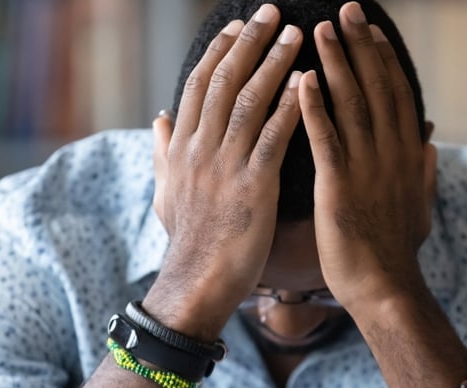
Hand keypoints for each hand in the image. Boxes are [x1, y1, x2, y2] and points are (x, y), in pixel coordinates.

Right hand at [145, 4, 303, 338]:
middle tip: (271, 12)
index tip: (237, 25)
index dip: (219, 51)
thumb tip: (158, 117)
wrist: (197, 281)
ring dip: (273, 63)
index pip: (198, 85)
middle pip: (223, 81)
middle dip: (249, 42)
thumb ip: (162, 151)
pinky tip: (308, 84)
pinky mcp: (252, 186)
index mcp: (181, 147)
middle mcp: (199, 149)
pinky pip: (272, 138)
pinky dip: (289, 107)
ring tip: (297, 35)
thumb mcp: (166, 192)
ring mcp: (225, 166)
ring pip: (248, 101)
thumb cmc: (188, 240)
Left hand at [298, 2, 437, 312]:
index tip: (371, 30)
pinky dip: (314, 108)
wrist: (385, 289)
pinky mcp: (339, 187)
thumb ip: (423, 172)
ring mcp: (366, 169)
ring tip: (318, 31)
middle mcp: (391, 154)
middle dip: (360, 46)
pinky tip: (301, 81)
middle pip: (377, 87)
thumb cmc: (396, 252)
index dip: (383, 59)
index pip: (397, 95)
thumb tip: (432, 144)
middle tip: (346, 10)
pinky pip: (326, 139)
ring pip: (352, 104)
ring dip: (335, 64)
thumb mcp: (420, 207)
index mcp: (408, 156)